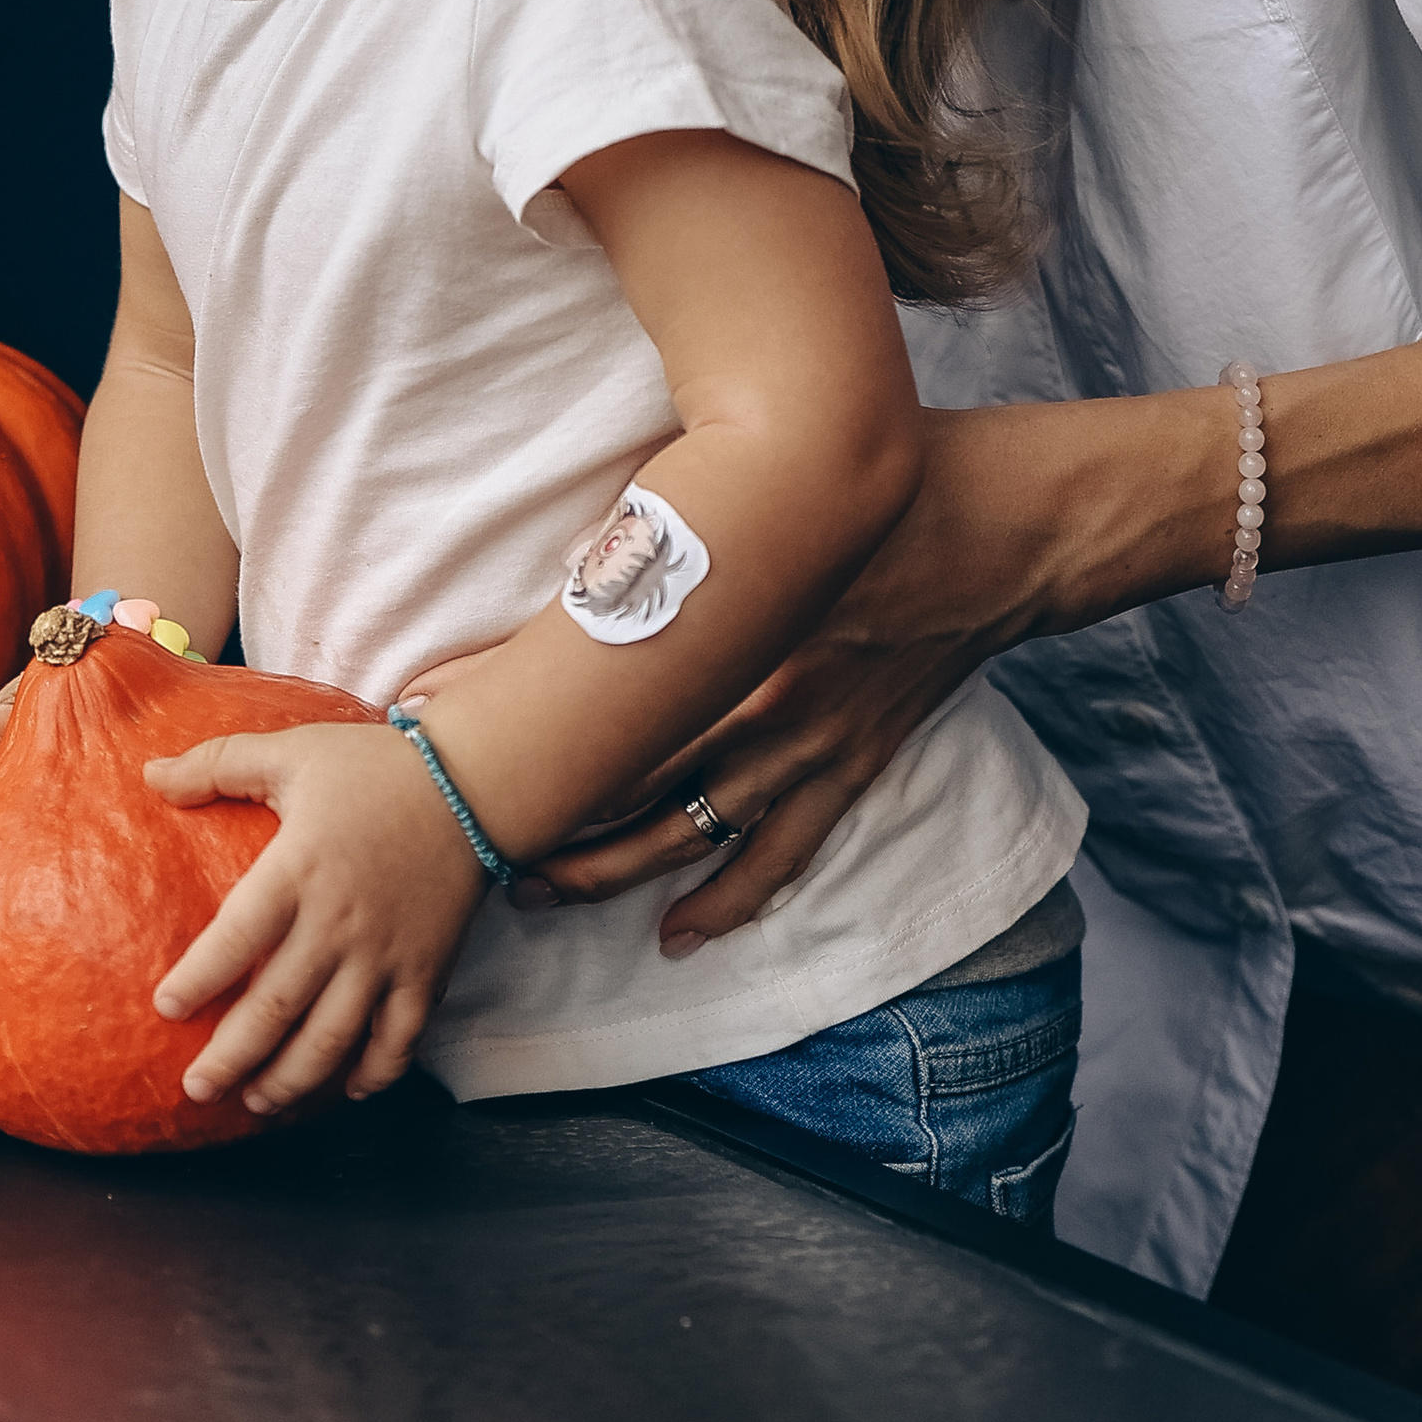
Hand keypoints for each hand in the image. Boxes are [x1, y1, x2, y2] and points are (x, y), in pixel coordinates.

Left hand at [145, 721, 488, 1114]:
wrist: (474, 782)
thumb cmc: (374, 768)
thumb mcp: (291, 752)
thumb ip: (217, 764)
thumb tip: (150, 775)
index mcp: (298, 871)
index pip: (234, 939)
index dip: (196, 980)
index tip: (165, 1008)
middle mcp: (339, 923)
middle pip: (276, 1008)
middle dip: (231, 1058)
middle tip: (196, 1089)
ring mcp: (386, 955)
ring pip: (332, 1038)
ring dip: (291, 1079)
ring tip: (257, 1102)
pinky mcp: (427, 970)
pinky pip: (400, 1038)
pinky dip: (375, 1072)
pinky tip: (347, 1089)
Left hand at [488, 397, 1117, 947]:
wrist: (996, 526)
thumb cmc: (865, 488)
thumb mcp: (752, 489)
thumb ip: (664, 534)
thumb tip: (567, 566)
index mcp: (726, 618)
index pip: (588, 678)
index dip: (504, 704)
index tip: (425, 720)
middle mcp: (757, 694)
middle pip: (621, 771)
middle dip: (537, 802)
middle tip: (463, 826)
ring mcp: (807, 743)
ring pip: (685, 831)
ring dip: (606, 867)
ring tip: (537, 890)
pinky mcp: (850, 767)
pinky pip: (780, 855)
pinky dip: (726, 900)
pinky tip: (675, 933)